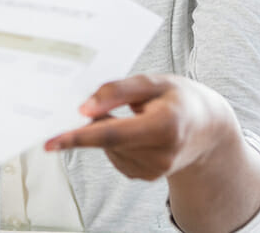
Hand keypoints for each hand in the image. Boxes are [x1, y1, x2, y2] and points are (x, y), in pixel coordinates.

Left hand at [45, 73, 239, 181]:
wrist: (207, 126)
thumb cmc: (178, 97)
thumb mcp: (152, 82)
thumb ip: (116, 91)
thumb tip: (84, 108)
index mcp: (165, 125)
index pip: (112, 133)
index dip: (79, 136)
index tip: (52, 140)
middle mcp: (162, 153)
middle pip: (107, 140)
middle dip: (88, 125)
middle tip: (85, 106)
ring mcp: (155, 170)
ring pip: (108, 148)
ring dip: (104, 130)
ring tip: (130, 114)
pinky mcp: (148, 177)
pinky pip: (115, 156)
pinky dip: (113, 141)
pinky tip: (131, 129)